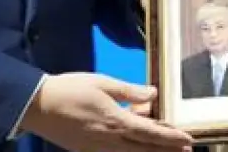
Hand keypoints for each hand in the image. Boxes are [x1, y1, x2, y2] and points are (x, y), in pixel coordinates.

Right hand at [20, 73, 192, 151]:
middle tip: (186, 151)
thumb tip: (153, 95)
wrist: (37, 106)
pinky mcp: (87, 150)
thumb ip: (129, 91)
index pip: (151, 133)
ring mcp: (98, 148)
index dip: (171, 138)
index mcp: (116, 121)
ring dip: (150, 151)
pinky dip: (130, 150)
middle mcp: (110, 140)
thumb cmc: (70, 89)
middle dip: (167, 150)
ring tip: (167, 150)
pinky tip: (134, 146)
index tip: (189, 140)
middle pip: (144, 148)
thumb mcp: (102, 82)